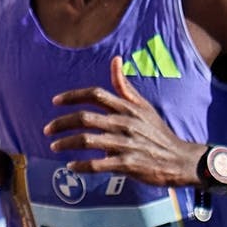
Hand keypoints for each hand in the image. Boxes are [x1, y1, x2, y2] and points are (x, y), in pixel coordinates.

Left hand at [45, 57, 203, 185]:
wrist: (179, 159)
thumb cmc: (157, 132)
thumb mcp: (143, 106)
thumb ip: (124, 86)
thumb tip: (115, 60)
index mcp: (127, 107)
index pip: (95, 94)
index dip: (72, 96)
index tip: (55, 102)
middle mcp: (125, 122)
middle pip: (85, 118)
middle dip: (62, 123)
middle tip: (47, 130)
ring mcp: (126, 144)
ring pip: (87, 140)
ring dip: (66, 143)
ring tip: (54, 147)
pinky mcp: (127, 164)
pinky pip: (97, 164)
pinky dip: (81, 166)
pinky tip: (71, 166)